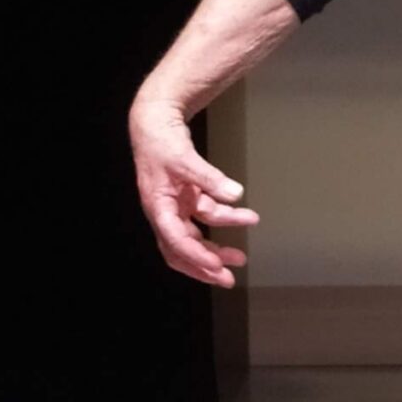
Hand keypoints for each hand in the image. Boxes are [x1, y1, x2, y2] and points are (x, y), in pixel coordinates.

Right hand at [131, 98, 257, 286]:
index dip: (196, 257)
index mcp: (158, 207)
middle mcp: (165, 212)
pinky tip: (246, 216)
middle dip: (205, 266)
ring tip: (242, 256)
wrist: (155, 122)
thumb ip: (210, 178)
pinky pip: (207, 216)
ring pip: (197, 236)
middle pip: (183, 250)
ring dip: (219, 247)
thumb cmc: (161, 141)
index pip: (175, 242)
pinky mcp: (187, 197)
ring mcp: (176, 206)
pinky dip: (226, 219)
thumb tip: (234, 193)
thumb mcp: (184, 158)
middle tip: (228, 279)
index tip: (217, 267)